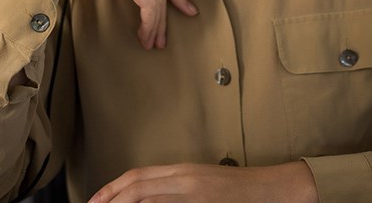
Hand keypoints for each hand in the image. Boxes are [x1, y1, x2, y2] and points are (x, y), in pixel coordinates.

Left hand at [89, 162, 317, 202]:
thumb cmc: (241, 191)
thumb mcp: (204, 183)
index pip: (138, 176)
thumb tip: (148, 198)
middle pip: (137, 187)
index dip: (112, 188)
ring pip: (149, 201)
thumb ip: (176, 187)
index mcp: (184, 171)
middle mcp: (186, 180)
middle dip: (110, 200)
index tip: (95, 201)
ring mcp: (195, 196)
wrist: (275, 191)